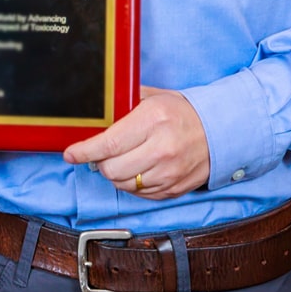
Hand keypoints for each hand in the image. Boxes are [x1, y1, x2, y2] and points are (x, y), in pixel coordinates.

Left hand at [63, 87, 209, 198]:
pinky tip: (135, 170)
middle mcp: (161, 149)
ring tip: (119, 160)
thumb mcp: (153, 97)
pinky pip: (140, 194)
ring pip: (124, 184)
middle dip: (99, 162)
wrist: (219, 131)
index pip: (109, 143)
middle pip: (112, 169)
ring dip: (115, 174)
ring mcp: (169, 172)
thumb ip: (124, 102)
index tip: (71, 153)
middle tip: (99, 153)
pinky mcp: (174, 189)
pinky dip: (131, 185)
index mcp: (153, 120)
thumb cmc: (181, 112)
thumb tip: (96, 111)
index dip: (85, 151)